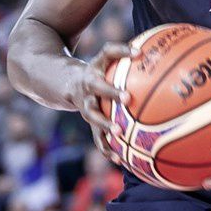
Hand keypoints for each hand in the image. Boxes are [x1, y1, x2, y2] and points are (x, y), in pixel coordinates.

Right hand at [69, 42, 138, 165]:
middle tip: (128, 98)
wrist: (66, 84)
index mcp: (94, 72)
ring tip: (119, 133)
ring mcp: (87, 109)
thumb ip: (122, 51)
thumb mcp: (105, 57)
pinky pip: (98, 139)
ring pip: (94, 118)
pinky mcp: (91, 123)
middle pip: (99, 89)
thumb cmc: (96, 68)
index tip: (138, 54)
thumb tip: (144, 51)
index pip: (108, 56)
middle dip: (111, 94)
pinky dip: (107, 149)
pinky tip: (120, 160)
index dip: (122, 52)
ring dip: (105, 126)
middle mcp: (88, 91)